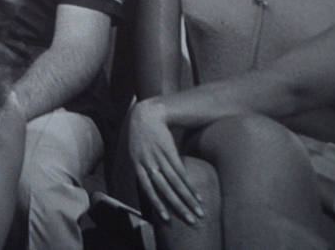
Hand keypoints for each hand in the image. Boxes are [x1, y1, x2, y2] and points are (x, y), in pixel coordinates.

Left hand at [128, 99, 203, 225]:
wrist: (147, 114)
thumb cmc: (141, 137)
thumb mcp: (136, 153)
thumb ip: (142, 169)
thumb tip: (150, 187)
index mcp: (137, 165)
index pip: (147, 190)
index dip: (157, 204)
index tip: (166, 219)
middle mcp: (148, 163)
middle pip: (164, 189)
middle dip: (178, 206)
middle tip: (191, 220)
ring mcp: (159, 157)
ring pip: (175, 182)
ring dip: (188, 198)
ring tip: (198, 210)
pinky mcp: (169, 150)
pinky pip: (181, 171)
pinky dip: (189, 184)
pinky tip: (197, 194)